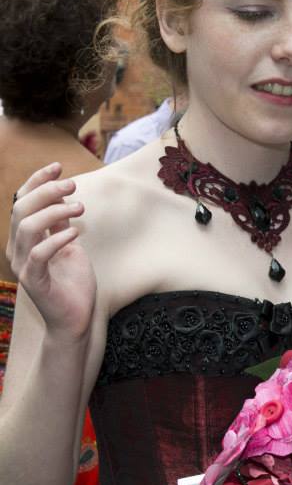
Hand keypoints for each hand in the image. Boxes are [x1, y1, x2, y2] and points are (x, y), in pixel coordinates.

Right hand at [7, 163, 96, 339]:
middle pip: (21, 209)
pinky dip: (57, 239)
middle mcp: (18, 249)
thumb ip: (60, 223)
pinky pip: (39, 254)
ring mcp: (24, 265)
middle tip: (73, 185)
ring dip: (54, 211)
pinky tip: (76, 233)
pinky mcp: (34, 281)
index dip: (36, 181)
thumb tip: (62, 195)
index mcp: (24, 238)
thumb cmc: (72, 281)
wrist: (75, 317)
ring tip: (80, 209)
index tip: (58, 166)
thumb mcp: (68, 244)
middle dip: (47, 191)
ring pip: (26, 227)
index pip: (21, 201)